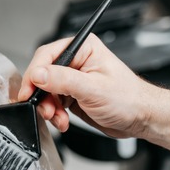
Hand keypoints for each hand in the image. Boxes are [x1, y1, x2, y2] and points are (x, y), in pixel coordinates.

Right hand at [18, 34, 154, 139]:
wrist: (141, 118)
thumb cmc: (129, 99)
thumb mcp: (93, 89)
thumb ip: (63, 80)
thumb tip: (38, 74)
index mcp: (83, 49)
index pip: (47, 56)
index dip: (34, 74)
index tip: (28, 91)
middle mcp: (76, 61)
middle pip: (43, 74)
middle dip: (42, 95)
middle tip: (45, 109)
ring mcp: (73, 79)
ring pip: (45, 91)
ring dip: (49, 108)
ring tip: (59, 118)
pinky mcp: (72, 94)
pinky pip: (52, 102)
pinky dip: (54, 114)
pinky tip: (63, 121)